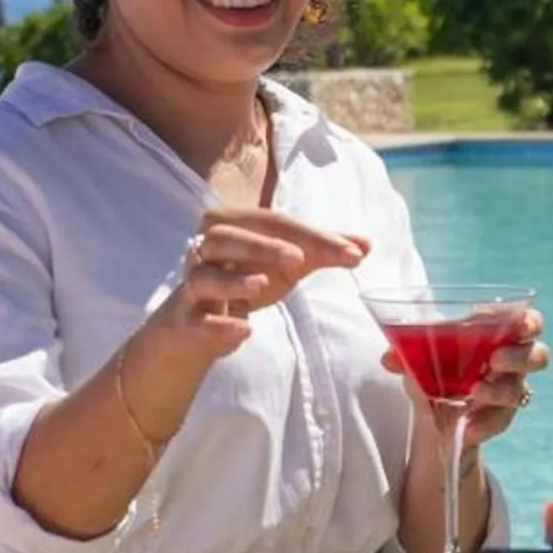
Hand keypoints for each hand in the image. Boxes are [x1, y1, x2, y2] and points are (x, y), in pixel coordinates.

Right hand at [153, 207, 368, 362]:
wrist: (198, 321)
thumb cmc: (245, 278)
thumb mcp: (285, 263)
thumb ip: (322, 251)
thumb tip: (366, 245)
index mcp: (233, 224)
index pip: (274, 222)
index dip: (314, 236)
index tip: (353, 253)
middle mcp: (206, 248)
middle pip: (229, 238)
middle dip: (263, 247)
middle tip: (299, 260)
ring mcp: (192, 285)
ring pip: (204, 276)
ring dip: (233, 281)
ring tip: (263, 286)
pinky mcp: (187, 320)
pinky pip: (196, 320)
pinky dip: (218, 325)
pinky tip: (244, 330)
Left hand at [387, 306, 546, 449]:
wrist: (436, 414)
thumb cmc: (436, 369)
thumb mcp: (420, 360)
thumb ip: (406, 354)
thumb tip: (388, 358)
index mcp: (499, 334)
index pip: (528, 321)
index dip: (527, 321)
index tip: (515, 324)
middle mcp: (512, 362)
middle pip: (538, 355)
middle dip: (520, 356)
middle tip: (494, 360)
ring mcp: (509, 392)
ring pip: (520, 390)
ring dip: (499, 391)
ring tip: (474, 394)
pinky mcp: (501, 419)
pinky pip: (500, 421)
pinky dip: (482, 424)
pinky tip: (466, 427)